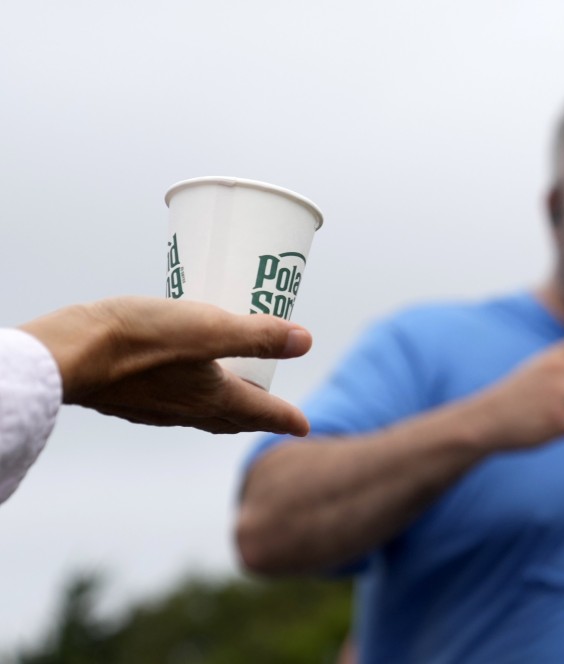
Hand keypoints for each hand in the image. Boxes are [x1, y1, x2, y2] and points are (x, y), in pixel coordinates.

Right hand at [18, 297, 312, 435]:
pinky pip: (173, 405)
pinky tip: (178, 383)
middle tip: (274, 413)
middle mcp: (187, 410)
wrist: (66, 356)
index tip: (305, 426)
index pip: (261, 412)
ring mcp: (156, 408)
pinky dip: (191, 398)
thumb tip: (304, 340)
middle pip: (233, 418)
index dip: (286, 417)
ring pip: (202, 414)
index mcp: (213, 396)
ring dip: (224, 408)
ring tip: (233, 395)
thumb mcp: (207, 327)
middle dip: (257, 416)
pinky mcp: (129, 399)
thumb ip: (256, 335)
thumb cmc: (138, 339)